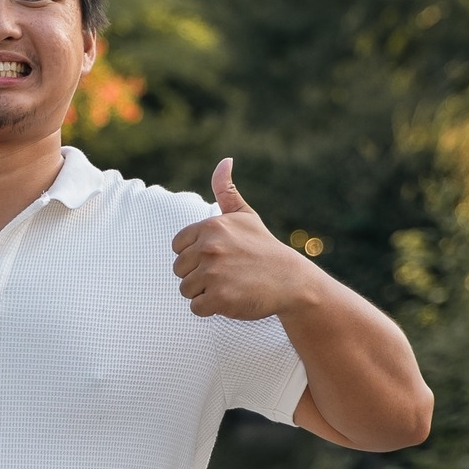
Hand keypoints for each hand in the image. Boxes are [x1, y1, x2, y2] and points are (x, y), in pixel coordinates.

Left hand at [170, 159, 317, 320]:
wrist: (291, 281)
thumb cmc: (264, 248)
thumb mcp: (245, 216)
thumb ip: (226, 189)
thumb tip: (224, 160)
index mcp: (210, 227)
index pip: (177, 247)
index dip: (194, 255)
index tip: (218, 257)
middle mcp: (209, 248)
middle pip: (179, 270)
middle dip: (199, 276)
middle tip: (226, 274)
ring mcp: (213, 274)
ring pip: (186, 290)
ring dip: (204, 292)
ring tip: (229, 285)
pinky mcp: (219, 298)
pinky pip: (196, 308)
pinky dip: (211, 308)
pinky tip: (231, 298)